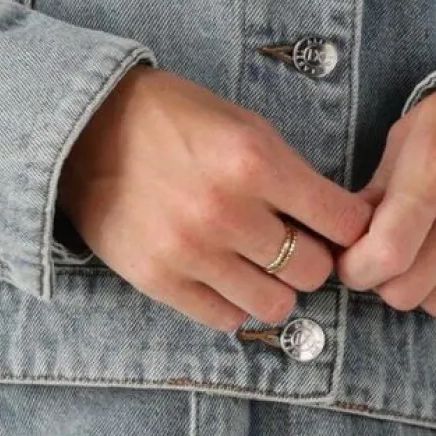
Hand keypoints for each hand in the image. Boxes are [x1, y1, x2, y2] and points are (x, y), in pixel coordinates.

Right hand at [57, 64, 372, 333]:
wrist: (85, 127)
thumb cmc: (171, 117)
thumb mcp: (240, 123)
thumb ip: (287, 172)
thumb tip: (336, 222)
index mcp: (254, 160)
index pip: (340, 220)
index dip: (349, 225)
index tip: (341, 224)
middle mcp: (228, 211)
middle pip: (314, 269)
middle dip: (314, 256)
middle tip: (296, 240)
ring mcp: (192, 251)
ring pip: (276, 304)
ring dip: (275, 283)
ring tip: (258, 258)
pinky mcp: (160, 280)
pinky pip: (227, 318)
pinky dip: (234, 300)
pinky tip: (223, 270)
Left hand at [333, 73, 435, 317]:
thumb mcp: (408, 136)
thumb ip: (376, 192)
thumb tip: (345, 243)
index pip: (389, 251)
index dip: (358, 269)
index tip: (351, 263)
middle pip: (410, 289)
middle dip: (384, 281)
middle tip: (385, 257)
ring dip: (424, 288)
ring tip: (425, 252)